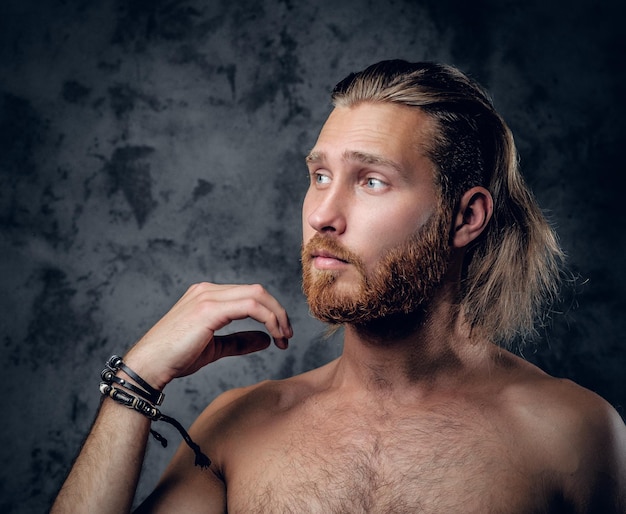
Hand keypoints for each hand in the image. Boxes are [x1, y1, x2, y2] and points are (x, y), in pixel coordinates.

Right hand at [123, 283, 292, 389]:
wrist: (148, 366)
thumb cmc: (175, 358)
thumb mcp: (214, 348)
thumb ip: (239, 341)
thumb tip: (265, 339)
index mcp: (207, 295)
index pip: (249, 294)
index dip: (270, 312)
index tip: (281, 333)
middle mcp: (208, 290)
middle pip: (257, 291)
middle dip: (278, 312)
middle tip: (288, 335)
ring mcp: (208, 297)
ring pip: (257, 295)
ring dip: (277, 316)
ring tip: (284, 338)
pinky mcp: (209, 309)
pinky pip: (251, 307)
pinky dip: (268, 319)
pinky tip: (274, 335)